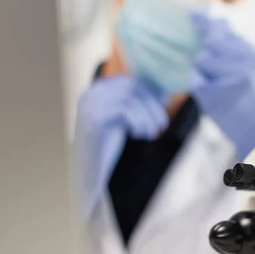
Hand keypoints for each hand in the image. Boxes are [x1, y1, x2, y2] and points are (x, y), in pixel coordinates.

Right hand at [74, 76, 167, 221]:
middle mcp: (92, 93)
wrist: (90, 174)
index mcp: (99, 90)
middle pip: (133, 85)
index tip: (164, 105)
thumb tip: (164, 93)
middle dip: (153, 104)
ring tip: (151, 133)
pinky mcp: (94, 118)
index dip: (152, 91)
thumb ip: (138, 104)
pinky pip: (125, 109)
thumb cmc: (108, 148)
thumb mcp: (125, 121)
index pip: (132, 79)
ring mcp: (91, 104)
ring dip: (148, 115)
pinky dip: (139, 121)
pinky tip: (139, 135)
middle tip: (161, 124)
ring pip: (131, 96)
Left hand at [191, 14, 254, 158]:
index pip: (227, 28)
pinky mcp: (215, 94)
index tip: (195, 16)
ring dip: (203, 69)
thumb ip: (240, 51)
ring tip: (216, 83)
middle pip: (212, 41)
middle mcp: (244, 63)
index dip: (208, 22)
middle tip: (206, 59)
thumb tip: (218, 30)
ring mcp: (229, 78)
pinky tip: (211, 92)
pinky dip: (198, 84)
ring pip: (202, 59)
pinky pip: (196, 80)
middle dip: (207, 49)